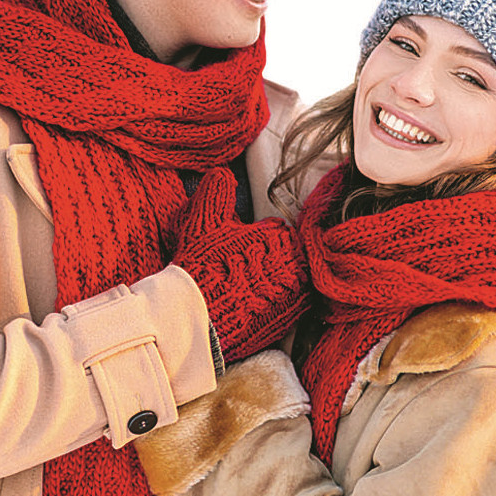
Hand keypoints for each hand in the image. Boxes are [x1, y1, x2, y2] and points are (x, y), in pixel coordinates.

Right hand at [171, 169, 308, 362]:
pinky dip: (276, 305)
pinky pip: (290, 307)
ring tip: (247, 290)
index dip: (257, 239)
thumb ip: (216, 193)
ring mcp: (295, 293)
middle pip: (287, 255)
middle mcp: (294, 262)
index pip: (276, 230)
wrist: (201, 319)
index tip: (243, 248)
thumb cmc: (202, 270)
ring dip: (275, 283)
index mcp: (277, 235)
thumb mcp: (203, 224)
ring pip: (290, 280)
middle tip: (243, 270)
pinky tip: (253, 307)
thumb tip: (220, 175)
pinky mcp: (291, 320)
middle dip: (269, 260)